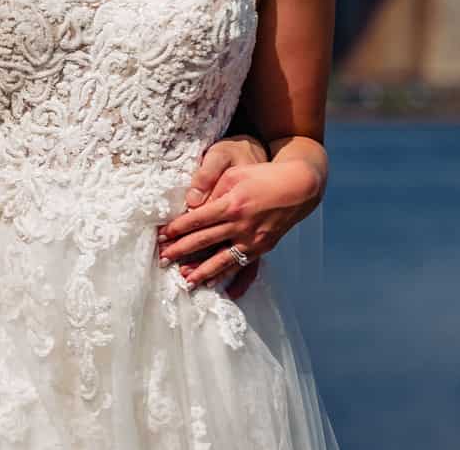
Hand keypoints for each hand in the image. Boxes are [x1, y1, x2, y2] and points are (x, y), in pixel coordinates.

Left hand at [159, 146, 322, 295]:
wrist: (298, 186)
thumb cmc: (262, 175)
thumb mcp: (233, 172)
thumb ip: (210, 187)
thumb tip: (191, 203)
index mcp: (232, 204)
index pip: (197, 220)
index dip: (177, 229)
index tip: (161, 236)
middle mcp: (242, 225)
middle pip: (205, 241)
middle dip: (181, 251)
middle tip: (162, 259)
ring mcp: (254, 239)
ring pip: (223, 260)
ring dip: (202, 271)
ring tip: (185, 280)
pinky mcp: (263, 247)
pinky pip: (243, 267)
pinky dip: (231, 278)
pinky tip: (220, 287)